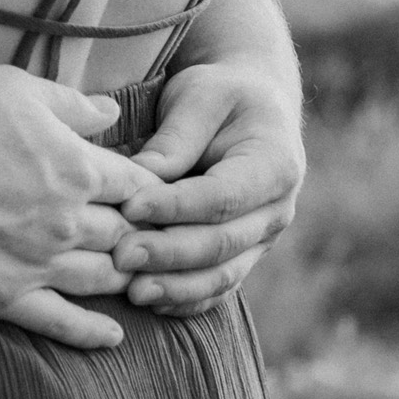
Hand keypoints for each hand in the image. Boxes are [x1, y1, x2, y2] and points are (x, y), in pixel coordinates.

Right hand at [0, 67, 146, 352]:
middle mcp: (68, 221)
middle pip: (127, 236)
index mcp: (79, 168)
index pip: (140, 188)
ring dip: (124, 277)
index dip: (152, 192)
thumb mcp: (18, 88)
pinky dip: (91, 332)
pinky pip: (58, 322)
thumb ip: (72, 105)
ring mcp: (36, 262)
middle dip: (142, 237)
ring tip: (135, 279)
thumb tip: (112, 111)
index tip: (154, 196)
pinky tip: (112, 337)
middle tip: (150, 241)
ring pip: (102, 278)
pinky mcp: (1, 295)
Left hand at [108, 61, 304, 316]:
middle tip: (121, 255)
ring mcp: (262, 240)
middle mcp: (276, 210)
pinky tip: (151, 303)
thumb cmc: (221, 96)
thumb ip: (176, 137)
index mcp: (276, 164)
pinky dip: (185, 299)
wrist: (250, 110)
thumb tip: (141, 177)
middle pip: (222, 243)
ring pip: (222, 275)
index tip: (131, 207)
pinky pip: (216, 287)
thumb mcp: (201, 96)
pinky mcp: (242, 256)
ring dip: (176, 286)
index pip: (223, 196)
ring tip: (132, 291)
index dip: (177, 206)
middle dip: (170, 253)